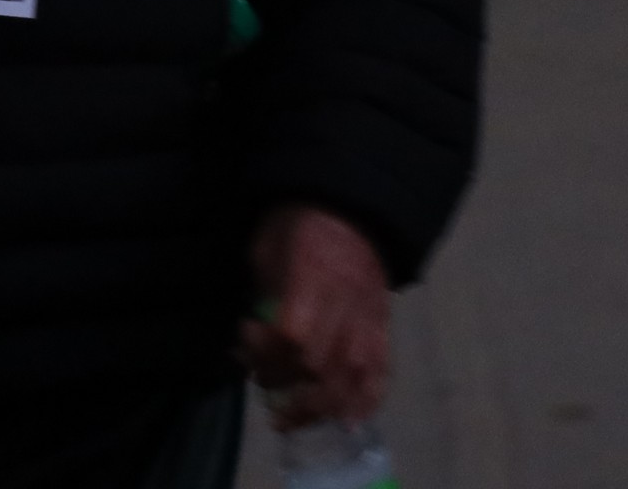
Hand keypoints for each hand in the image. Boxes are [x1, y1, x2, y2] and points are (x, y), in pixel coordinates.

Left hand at [237, 203, 389, 429]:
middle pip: (320, 364)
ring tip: (293, 420)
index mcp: (313, 275)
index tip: (244, 344)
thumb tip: (253, 336)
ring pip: (351, 377)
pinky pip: (381, 372)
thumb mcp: (267, 246)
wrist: (349, 207)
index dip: (266, 351)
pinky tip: (346, 420)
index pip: (293, 333)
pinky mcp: (383, 327)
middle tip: (265, 390)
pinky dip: (366, 401)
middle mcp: (345, 303)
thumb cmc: (297, 224)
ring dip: (320, 407)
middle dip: (286, 387)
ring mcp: (369, 318)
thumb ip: (263, 292)